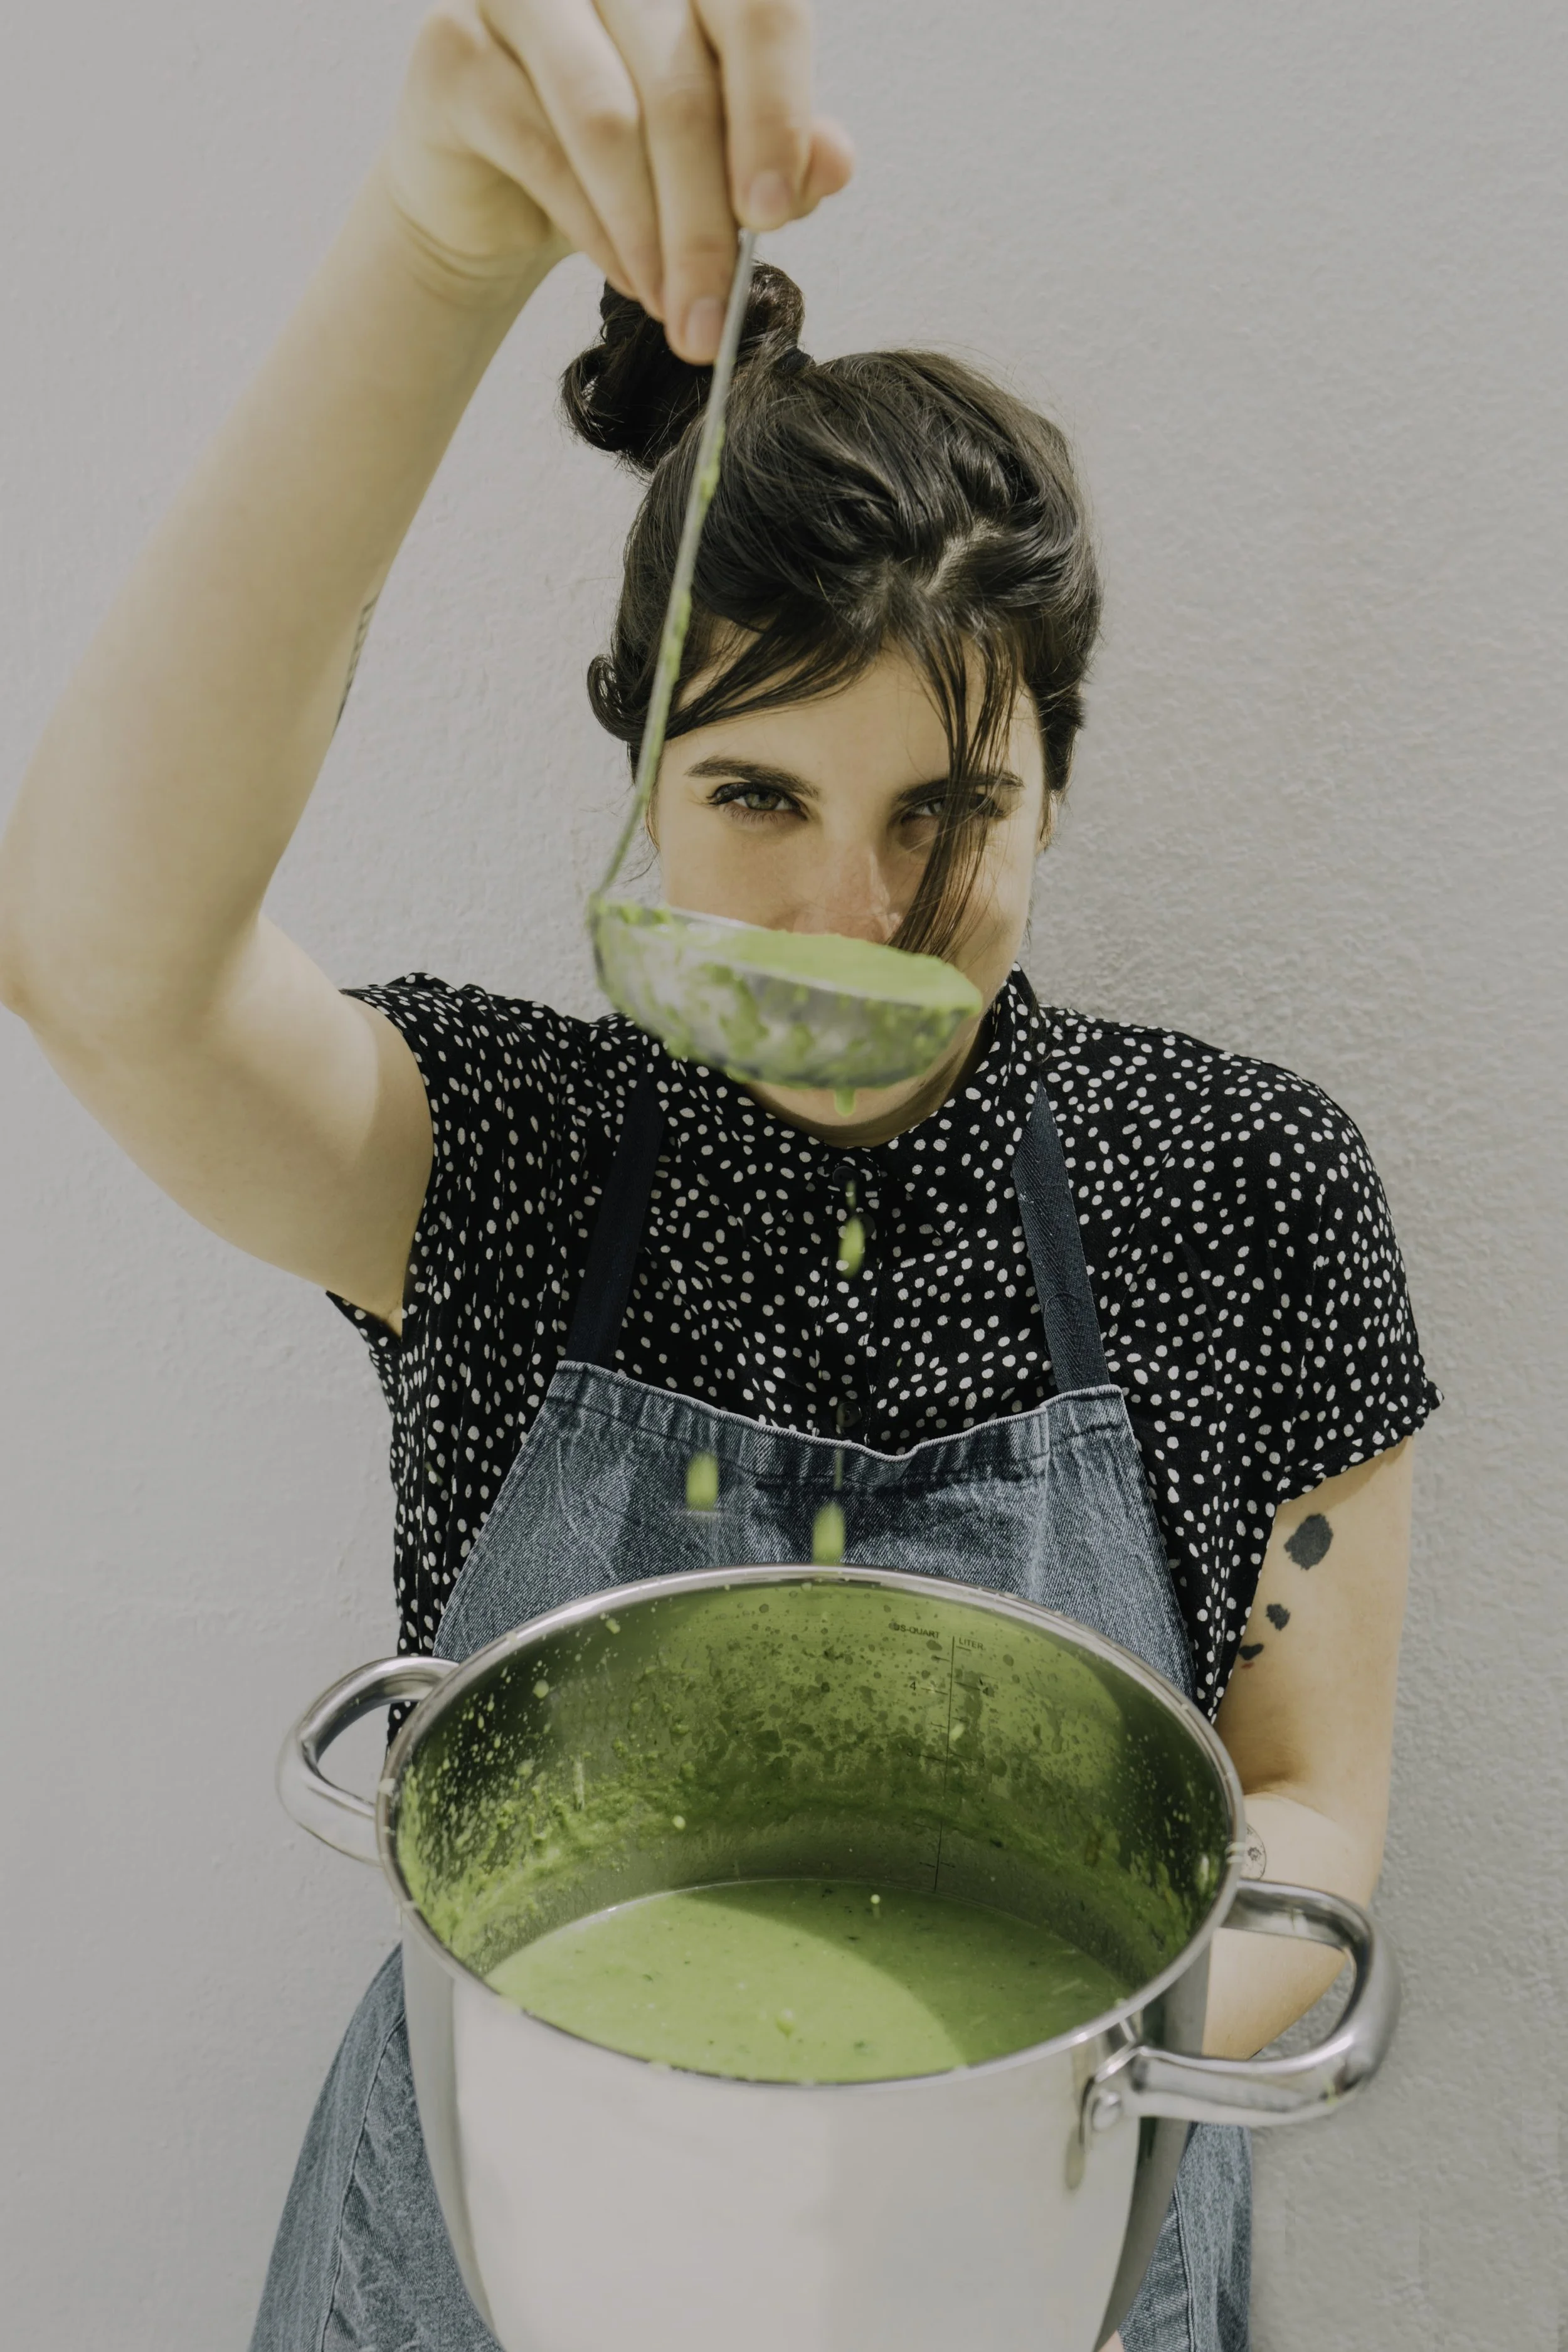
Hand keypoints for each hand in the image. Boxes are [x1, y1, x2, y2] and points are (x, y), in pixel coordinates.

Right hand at [382, 0, 853, 349]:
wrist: (493, 195)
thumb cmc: (617, 163)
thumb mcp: (713, 162)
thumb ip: (778, 153)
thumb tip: (835, 162)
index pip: (756, 12)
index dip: (774, 115)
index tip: (775, 215)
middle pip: (681, 88)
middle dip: (705, 222)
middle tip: (715, 318)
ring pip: (610, 123)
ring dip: (650, 235)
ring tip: (674, 309)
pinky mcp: (456, 48)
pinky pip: (542, 150)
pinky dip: (594, 230)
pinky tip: (626, 278)